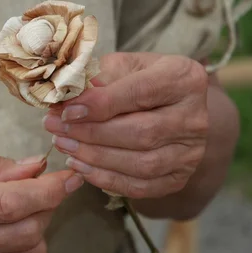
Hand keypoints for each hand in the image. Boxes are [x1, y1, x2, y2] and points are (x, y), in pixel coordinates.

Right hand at [0, 141, 82, 252]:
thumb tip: (28, 166)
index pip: (14, 202)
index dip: (51, 187)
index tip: (68, 172)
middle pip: (29, 230)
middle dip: (50, 203)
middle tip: (48, 179)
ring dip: (39, 223)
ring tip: (28, 198)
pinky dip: (22, 241)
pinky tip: (12, 221)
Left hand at [43, 52, 208, 198]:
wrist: (170, 105)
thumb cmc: (141, 78)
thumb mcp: (122, 66)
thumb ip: (99, 78)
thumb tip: (67, 99)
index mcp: (183, 78)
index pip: (140, 92)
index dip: (100, 104)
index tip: (67, 110)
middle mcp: (195, 117)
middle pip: (141, 133)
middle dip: (92, 133)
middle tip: (56, 129)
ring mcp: (191, 151)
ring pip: (142, 163)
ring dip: (95, 158)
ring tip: (64, 146)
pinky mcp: (180, 177)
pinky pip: (142, 186)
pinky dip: (107, 180)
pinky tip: (82, 167)